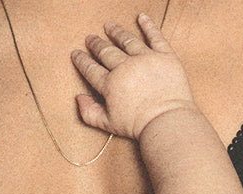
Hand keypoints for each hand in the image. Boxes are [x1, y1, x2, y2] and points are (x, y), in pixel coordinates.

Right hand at [71, 14, 196, 139]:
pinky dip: (148, 25)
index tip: (76, 53)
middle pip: (107, 52)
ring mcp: (145, 59)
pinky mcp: (164, 55)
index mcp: (110, 85)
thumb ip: (89, 112)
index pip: (91, 69)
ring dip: (117, 32)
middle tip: (90, 38)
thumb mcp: (108, 124)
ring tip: (109, 26)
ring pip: (127, 40)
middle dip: (96, 44)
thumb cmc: (137, 126)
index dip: (82, 61)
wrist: (166, 121)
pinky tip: (141, 17)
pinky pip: (155, 36)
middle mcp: (125, 67)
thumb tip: (78, 98)